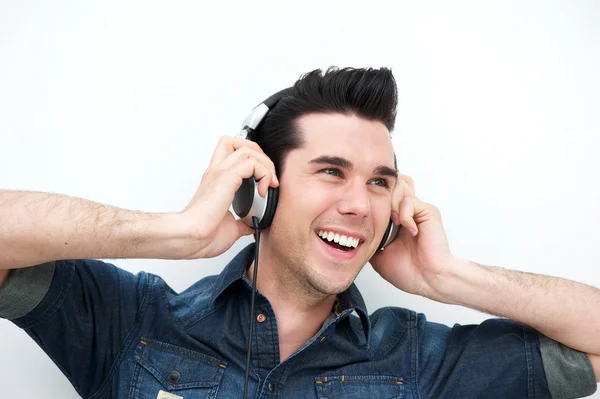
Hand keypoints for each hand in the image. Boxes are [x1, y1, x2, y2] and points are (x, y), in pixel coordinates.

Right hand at [179, 136, 278, 258]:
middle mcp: (216, 172)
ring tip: (269, 184)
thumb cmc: (202, 235)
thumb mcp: (230, 227)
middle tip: (268, 177)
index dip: (252, 160)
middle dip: (260, 156)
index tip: (262, 182)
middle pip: (238, 143)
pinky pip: (252, 163)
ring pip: (248, 149)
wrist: (191, 239)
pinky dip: (264, 173)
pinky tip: (263, 191)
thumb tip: (252, 224)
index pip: (231, 154)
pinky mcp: (226, 177)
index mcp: (216, 181)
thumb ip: (241, 222)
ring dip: (265, 164)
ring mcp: (220, 173)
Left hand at [370, 174, 455, 296]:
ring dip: (391, 200)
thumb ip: (367, 239)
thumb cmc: (408, 271)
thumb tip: (350, 233)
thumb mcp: (377, 254)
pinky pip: (410, 201)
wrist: (427, 281)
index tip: (363, 214)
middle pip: (393, 181)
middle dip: (382, 192)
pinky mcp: (428, 212)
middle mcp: (408, 210)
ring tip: (392, 221)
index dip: (373, 195)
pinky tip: (406, 229)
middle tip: (376, 213)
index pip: (385, 192)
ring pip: (401, 184)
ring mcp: (418, 210)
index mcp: (397, 218)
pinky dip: (404, 214)